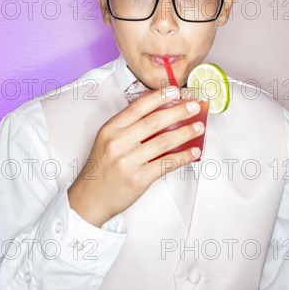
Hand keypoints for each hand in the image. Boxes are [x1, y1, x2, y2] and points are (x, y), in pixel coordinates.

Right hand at [68, 86, 204, 226]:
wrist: (90, 199)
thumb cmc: (101, 169)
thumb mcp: (106, 141)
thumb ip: (128, 127)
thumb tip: (160, 114)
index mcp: (110, 129)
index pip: (138, 107)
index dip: (158, 97)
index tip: (175, 91)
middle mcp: (118, 143)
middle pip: (154, 121)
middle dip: (178, 112)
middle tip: (194, 107)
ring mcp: (128, 161)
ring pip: (164, 141)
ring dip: (185, 133)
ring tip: (198, 128)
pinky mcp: (138, 178)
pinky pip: (166, 164)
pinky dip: (183, 157)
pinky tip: (193, 152)